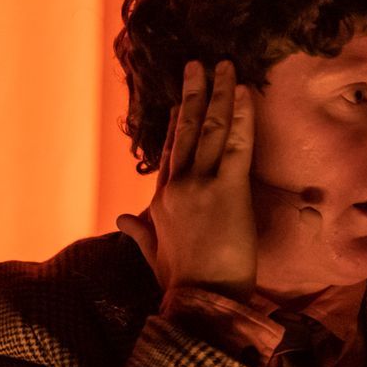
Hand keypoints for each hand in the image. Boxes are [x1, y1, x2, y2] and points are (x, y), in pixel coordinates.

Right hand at [116, 59, 257, 300]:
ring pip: (211, 129)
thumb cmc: (182, 285)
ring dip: (218, 93)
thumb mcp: (154, 256)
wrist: (199, 302)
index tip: (182, 101)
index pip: (171, 153)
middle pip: (187, 130)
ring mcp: (200, 185)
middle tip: (199, 65)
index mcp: (162, 202)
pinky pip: (237, 144)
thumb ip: (140, 234)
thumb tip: (122, 220)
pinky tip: (243, 91)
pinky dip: (241, 114)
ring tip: (224, 65)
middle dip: (194, 94)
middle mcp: (177, 186)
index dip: (177, 124)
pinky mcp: (227, 190)